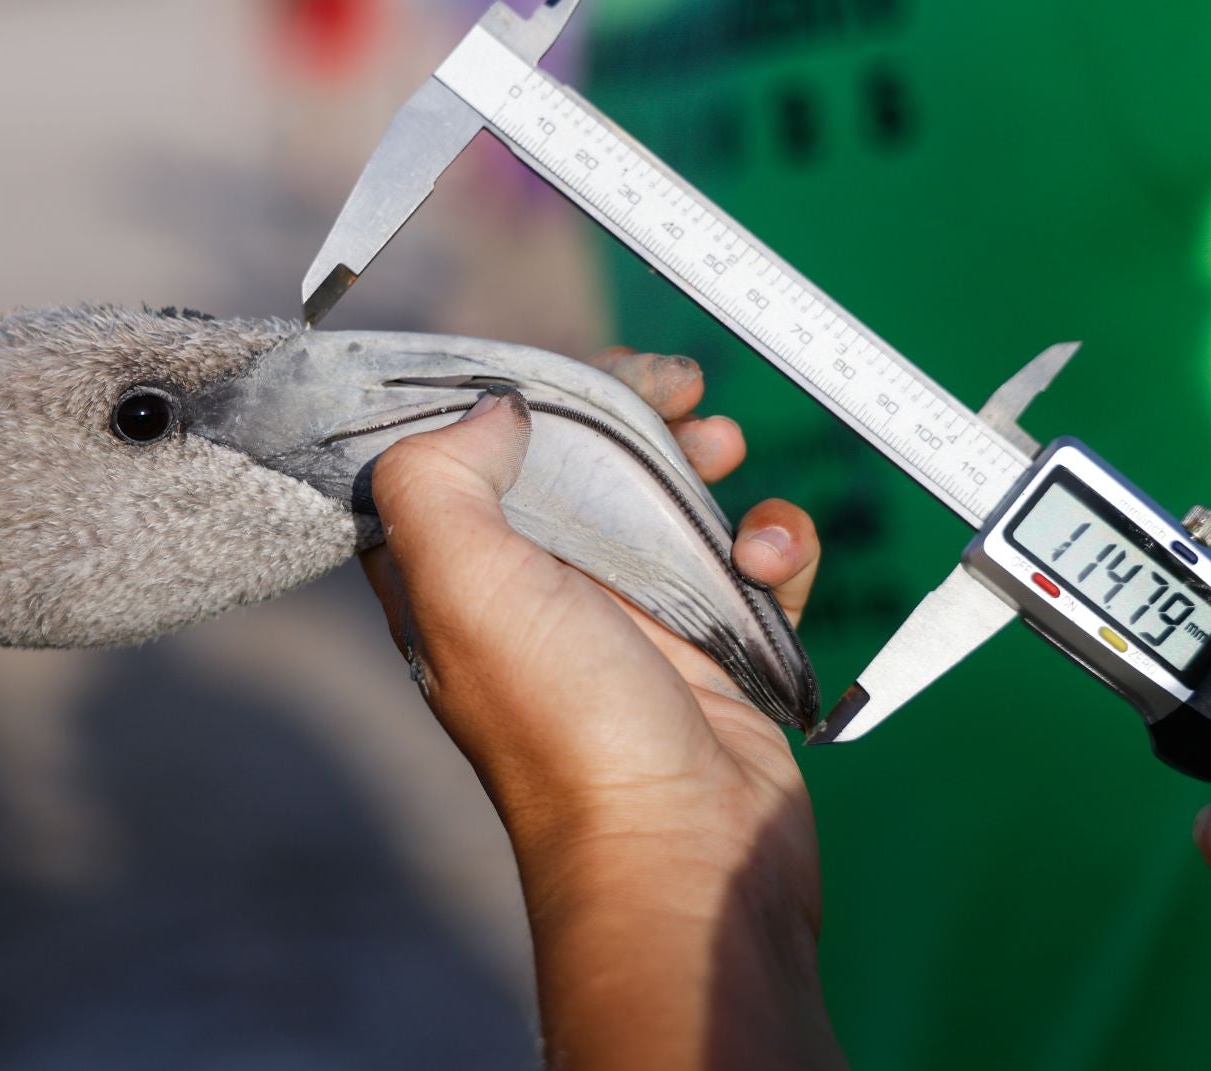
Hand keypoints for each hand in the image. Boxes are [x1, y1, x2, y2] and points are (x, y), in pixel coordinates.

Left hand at [359, 350, 841, 1070]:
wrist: (684, 847)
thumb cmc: (564, 727)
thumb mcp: (461, 587)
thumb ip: (437, 478)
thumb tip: (490, 411)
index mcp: (462, 575)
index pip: (469, 453)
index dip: (512, 394)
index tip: (565, 364)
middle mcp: (542, 588)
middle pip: (582, 458)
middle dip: (632, 407)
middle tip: (679, 386)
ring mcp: (635, 615)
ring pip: (673, 496)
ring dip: (706, 460)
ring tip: (724, 449)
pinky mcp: (718, 642)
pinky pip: (751, 559)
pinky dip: (773, 541)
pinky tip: (770, 564)